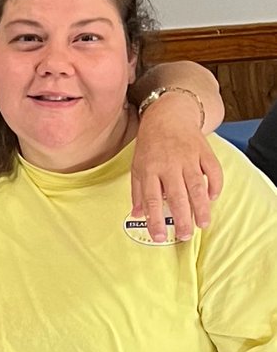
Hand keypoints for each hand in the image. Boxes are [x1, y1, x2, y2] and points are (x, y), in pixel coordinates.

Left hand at [131, 95, 222, 240]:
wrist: (168, 114)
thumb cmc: (150, 144)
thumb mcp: (137, 165)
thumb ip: (137, 191)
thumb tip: (136, 214)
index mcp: (149, 168)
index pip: (151, 199)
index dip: (154, 219)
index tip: (159, 237)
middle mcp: (168, 164)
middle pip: (177, 195)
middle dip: (181, 218)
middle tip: (184, 236)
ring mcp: (188, 157)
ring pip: (196, 186)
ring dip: (201, 207)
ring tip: (203, 224)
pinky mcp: (204, 151)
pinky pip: (213, 171)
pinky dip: (215, 185)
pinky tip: (212, 198)